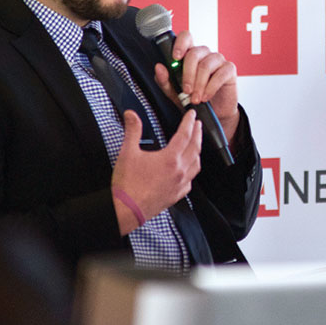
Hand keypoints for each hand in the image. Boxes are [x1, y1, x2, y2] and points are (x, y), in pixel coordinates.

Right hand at [110, 110, 201, 234]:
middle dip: (198, 134)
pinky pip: (191, 180)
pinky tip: (188, 169)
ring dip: (197, 151)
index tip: (192, 115)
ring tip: (196, 144)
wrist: (127, 209)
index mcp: (170, 159)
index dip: (189, 122)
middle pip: (195, 148)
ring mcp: (180, 184)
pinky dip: (192, 170)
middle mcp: (179, 171)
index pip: (185, 135)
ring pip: (196, 164)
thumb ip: (132, 131)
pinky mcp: (177, 195)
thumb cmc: (127, 184)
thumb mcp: (128, 153)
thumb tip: (131, 115)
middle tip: (198, 125)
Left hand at [154, 30, 239, 141]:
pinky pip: (220, 74)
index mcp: (190, 54)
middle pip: (194, 53)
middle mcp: (204, 54)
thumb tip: (159, 68)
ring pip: (206, 65)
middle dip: (188, 74)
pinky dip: (211, 88)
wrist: (214, 112)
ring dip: (199, 84)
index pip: (186, 37)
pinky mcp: (229, 69)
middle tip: (186, 90)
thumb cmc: (194, 98)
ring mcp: (218, 60)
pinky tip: (206, 96)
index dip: (180, 43)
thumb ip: (165, 81)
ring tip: (196, 98)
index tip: (175, 57)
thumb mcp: (174, 93)